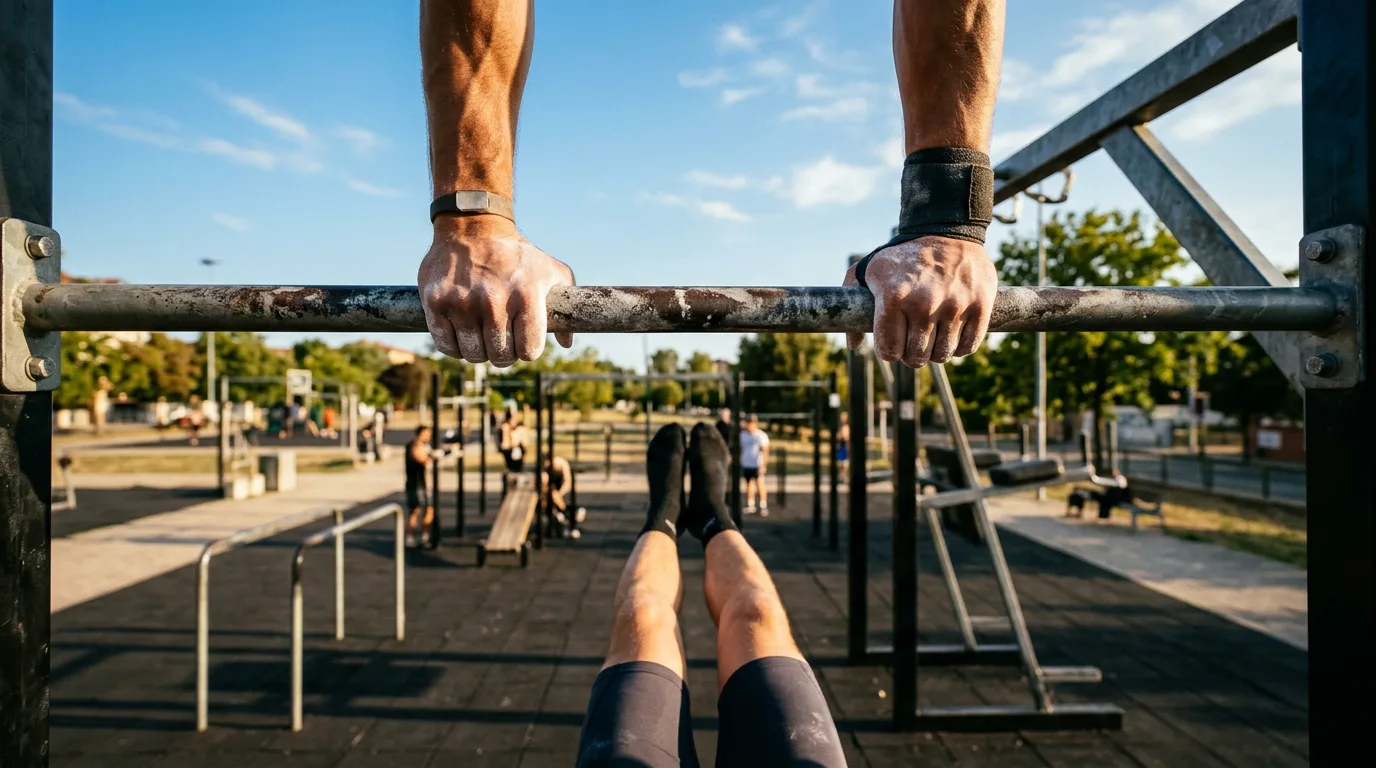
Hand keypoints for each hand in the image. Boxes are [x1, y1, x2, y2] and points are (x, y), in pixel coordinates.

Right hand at [419, 216, 574, 366]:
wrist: (472, 227)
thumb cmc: (516, 254)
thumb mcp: (551, 271)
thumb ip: (566, 305)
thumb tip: (566, 343)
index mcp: (525, 295)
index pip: (529, 351)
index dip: (528, 350)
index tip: (523, 342)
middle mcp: (493, 301)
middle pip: (501, 356)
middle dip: (505, 354)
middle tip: (502, 341)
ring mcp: (462, 303)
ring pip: (474, 355)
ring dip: (480, 351)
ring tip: (483, 336)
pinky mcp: (436, 303)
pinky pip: (447, 346)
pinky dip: (456, 348)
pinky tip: (463, 335)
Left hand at [844, 236, 996, 366]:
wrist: (946, 231)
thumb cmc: (903, 257)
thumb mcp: (869, 270)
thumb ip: (852, 304)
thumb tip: (853, 345)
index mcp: (894, 297)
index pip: (889, 351)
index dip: (889, 351)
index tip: (894, 343)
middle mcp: (924, 304)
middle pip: (916, 357)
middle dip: (911, 355)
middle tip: (913, 343)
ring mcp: (954, 306)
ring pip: (942, 355)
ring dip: (935, 352)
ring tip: (932, 337)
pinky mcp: (979, 306)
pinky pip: (967, 347)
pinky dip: (958, 347)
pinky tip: (951, 334)